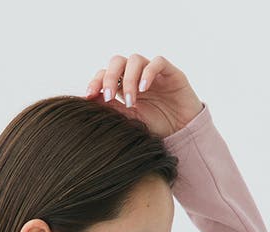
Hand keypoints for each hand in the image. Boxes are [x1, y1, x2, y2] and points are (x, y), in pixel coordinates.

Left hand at [83, 53, 204, 139]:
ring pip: (135, 60)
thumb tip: (90, 100)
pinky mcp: (170, 72)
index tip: (88, 96)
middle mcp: (136, 75)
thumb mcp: (130, 120)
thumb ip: (113, 108)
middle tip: (107, 97)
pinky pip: (157, 62)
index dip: (96, 81)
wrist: (181, 133)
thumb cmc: (155, 127)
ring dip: (129, 79)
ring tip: (131, 101)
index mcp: (124, 86)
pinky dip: (148, 73)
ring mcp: (153, 72)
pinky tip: (143, 90)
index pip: (106, 74)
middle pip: (117, 62)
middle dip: (109, 77)